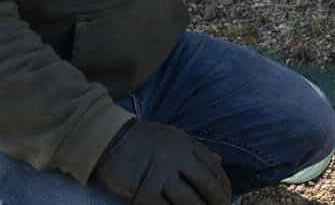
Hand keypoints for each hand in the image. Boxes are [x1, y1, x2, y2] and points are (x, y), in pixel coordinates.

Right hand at [92, 120, 230, 204]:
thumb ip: (195, 150)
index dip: (224, 187)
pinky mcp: (143, 190)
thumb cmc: (141, 140)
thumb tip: (219, 161)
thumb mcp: (172, 137)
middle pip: (206, 186)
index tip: (227, 199)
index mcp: (186, 144)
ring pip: (188, 201)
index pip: (214, 168)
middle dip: (216, 203)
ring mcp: (160, 173)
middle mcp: (177, 156)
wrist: (107, 139)